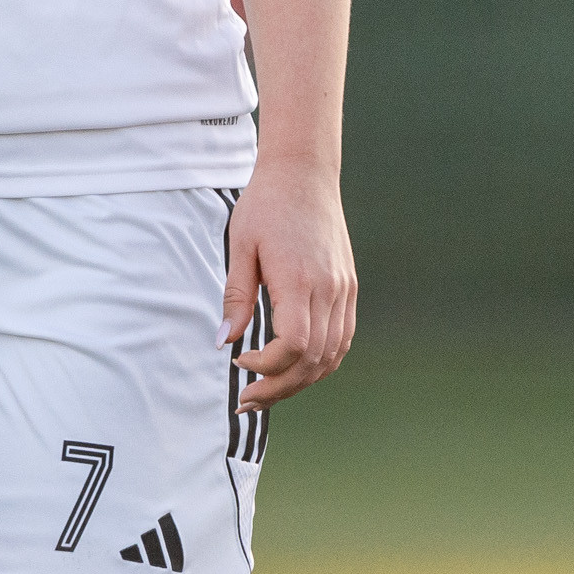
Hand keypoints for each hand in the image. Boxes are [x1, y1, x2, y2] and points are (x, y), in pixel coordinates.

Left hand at [224, 159, 355, 412]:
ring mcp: (344, 289)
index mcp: (299, 279)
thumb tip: (224, 342)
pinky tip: (297, 368)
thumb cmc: (266, 206)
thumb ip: (236, 297)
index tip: (239, 360)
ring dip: (301, 381)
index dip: (267, 366)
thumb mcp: (240, 246)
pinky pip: (343, 338)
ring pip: (332, 355)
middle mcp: (329, 289)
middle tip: (247, 399)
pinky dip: (322, 362)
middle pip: (313, 360)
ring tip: (268, 390)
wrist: (304, 173)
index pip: (293, 345)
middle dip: (279, 388)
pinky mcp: (349, 287)